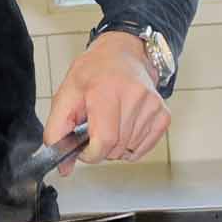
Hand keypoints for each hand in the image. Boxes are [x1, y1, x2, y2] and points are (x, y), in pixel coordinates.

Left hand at [45, 31, 168, 172]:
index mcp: (106, 91)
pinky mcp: (163, 114)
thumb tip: (64, 167)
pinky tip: (125, 126)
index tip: (85, 147)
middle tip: (95, 129)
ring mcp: (152, 105)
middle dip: (101, 148)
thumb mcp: (65, 95)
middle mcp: (134, 96)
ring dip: (116, 146)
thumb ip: (57, 132)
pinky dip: (131, 145)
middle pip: (116, 148)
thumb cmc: (93, 73)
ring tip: (110, 122)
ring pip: (130, 150)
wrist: (121, 54)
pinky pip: (144, 147)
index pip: (104, 141)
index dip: (90, 153)